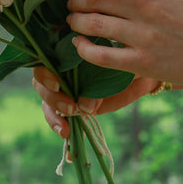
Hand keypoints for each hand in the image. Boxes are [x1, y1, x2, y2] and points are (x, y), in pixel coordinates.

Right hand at [32, 66, 157, 137]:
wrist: (142, 76)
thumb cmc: (128, 63)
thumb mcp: (119, 70)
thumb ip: (102, 84)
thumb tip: (84, 107)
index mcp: (70, 50)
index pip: (45, 58)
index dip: (45, 72)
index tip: (57, 84)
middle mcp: (63, 67)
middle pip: (40, 80)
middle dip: (50, 96)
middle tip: (69, 107)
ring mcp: (65, 86)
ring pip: (46, 97)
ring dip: (53, 112)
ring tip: (67, 125)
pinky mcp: (72, 103)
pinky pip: (57, 114)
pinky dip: (58, 124)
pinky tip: (65, 133)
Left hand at [67, 0, 182, 89]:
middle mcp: (146, 8)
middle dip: (76, 1)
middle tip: (71, 6)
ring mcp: (144, 36)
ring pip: (93, 23)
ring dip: (76, 21)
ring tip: (73, 22)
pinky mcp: (143, 62)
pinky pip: (101, 54)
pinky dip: (83, 48)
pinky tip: (79, 45)